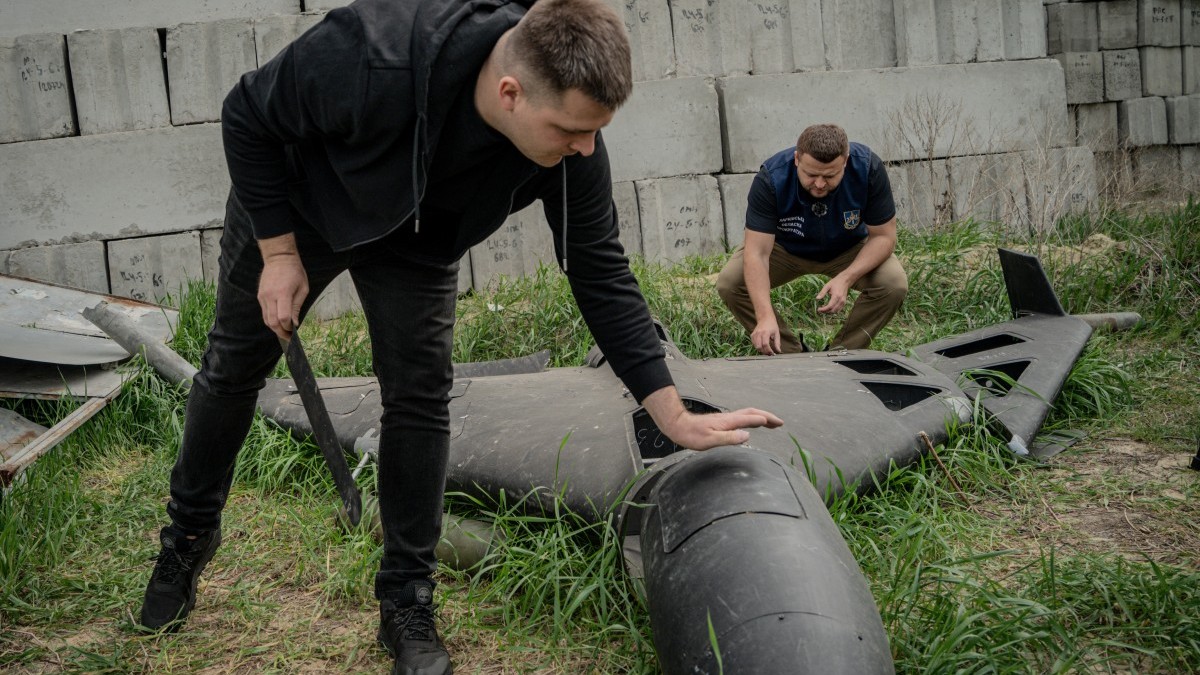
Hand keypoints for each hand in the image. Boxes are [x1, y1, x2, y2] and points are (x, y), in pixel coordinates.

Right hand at [257, 243, 307, 339]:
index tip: (294, 331)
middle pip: (272, 322)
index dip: (288, 327)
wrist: (279, 258)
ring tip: (284, 332)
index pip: (283, 318)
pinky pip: (264, 313)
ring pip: (266, 319)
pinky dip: (271, 320)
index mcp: (282, 294)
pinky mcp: (260, 296)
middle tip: (289, 338)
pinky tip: (279, 322)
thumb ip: (297, 307)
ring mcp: (263, 296)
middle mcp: (270, 296)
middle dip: (281, 332)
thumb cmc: (295, 272)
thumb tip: (294, 323)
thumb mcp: (303, 288)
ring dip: (275, 328)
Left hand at [642, 387, 783, 450]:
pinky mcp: (722, 422)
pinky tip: (752, 424)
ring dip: (761, 417)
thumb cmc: (692, 435)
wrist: (678, 426)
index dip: (765, 420)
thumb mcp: (710, 440)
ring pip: (747, 414)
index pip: (751, 418)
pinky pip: (742, 417)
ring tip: (771, 423)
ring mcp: (726, 419)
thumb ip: (729, 438)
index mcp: (728, 422)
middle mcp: (729, 418)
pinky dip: (752, 419)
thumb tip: (747, 435)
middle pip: (752, 413)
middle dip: (768, 417)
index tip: (778, 423)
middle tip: (780, 423)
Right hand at [751, 316, 782, 354]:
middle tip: (770, 353)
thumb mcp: (777, 333)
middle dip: (765, 352)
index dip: (769, 350)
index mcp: (765, 332)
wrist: (765, 318)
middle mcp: (758, 333)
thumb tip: (778, 351)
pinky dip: (758, 347)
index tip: (773, 354)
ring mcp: (754, 334)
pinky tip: (763, 346)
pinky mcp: (752, 335)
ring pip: (756, 346)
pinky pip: (754, 344)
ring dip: (761, 350)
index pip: (765, 344)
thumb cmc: (772, 325)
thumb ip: (777, 343)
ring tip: (767, 350)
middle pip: (759, 347)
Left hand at [816, 276, 850, 313]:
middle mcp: (841, 300)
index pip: (830, 306)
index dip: (823, 309)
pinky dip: (833, 311)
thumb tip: (817, 298)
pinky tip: (828, 308)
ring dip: (829, 312)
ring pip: (836, 311)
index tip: (818, 309)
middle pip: (833, 310)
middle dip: (826, 312)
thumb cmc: (835, 282)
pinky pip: (839, 310)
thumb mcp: (827, 286)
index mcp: (836, 296)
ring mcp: (843, 302)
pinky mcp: (844, 303)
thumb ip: (822, 292)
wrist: (845, 281)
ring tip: (823, 309)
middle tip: (820, 310)